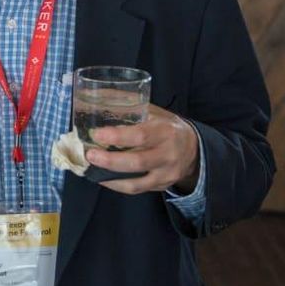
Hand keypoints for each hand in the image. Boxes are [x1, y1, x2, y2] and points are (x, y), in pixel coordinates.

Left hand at [84, 105, 199, 194]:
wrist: (194, 148)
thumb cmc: (166, 126)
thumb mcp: (154, 111)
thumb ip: (128, 106)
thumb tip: (94, 95)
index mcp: (165, 131)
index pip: (141, 136)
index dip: (117, 137)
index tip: (96, 134)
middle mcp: (168, 154)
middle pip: (137, 162)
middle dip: (110, 160)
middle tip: (90, 155)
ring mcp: (166, 173)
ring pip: (136, 182)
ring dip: (109, 176)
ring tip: (91, 168)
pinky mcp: (161, 186)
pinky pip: (136, 189)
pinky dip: (116, 185)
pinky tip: (102, 178)